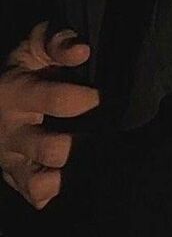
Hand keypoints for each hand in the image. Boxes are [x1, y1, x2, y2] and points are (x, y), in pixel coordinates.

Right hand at [0, 22, 98, 208]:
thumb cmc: (25, 67)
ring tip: (87, 156)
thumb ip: (58, 40)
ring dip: (70, 172)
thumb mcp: (34, 44)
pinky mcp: (14, 178)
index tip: (99, 97)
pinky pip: (38, 196)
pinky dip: (57, 189)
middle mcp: (9, 132)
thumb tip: (82, 51)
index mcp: (14, 93)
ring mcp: (9, 159)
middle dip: (83, 142)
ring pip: (41, 181)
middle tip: (98, 132)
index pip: (56, 101)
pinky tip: (69, 171)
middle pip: (52, 149)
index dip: (87, 99)